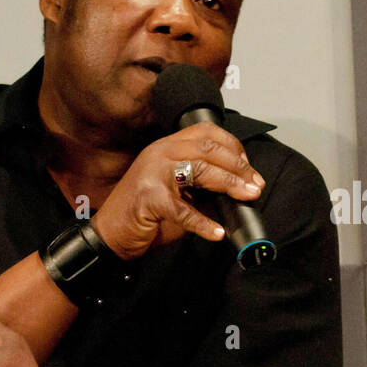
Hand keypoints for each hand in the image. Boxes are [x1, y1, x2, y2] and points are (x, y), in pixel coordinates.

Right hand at [90, 121, 264, 259]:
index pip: (206, 132)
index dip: (233, 147)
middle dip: (238, 166)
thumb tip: (239, 189)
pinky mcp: (149, 198)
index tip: (249, 168)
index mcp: (168, 146)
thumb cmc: (145, 212)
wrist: (110, 234)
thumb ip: (202, 185)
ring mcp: (153, 173)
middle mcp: (160, 153)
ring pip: (201, 170)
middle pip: (209, 149)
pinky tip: (217, 232)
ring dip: (230, 184)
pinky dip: (204, 224)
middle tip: (255, 185)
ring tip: (247, 197)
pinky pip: (184, 210)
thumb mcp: (177, 191)